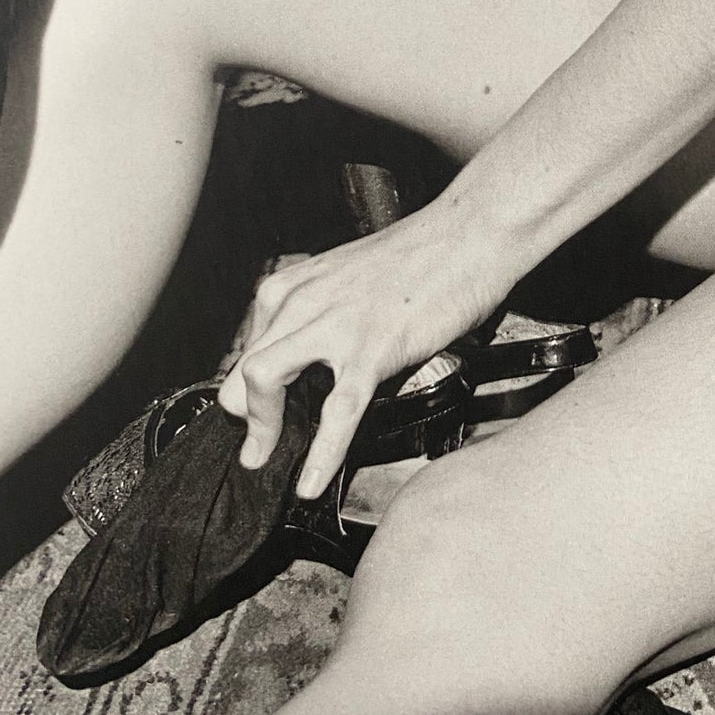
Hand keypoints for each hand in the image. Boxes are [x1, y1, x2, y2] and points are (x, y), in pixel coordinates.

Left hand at [217, 201, 511, 501]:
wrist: (470, 232)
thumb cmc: (422, 255)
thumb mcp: (350, 278)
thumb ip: (321, 313)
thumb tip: (308, 359)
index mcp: (296, 285)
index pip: (247, 349)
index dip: (249, 391)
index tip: (258, 415)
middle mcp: (304, 300)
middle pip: (244, 372)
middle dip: (246, 418)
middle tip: (259, 447)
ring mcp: (336, 324)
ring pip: (266, 381)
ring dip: (263, 431)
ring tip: (268, 461)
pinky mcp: (374, 347)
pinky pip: (336, 411)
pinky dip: (320, 454)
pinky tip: (312, 481)